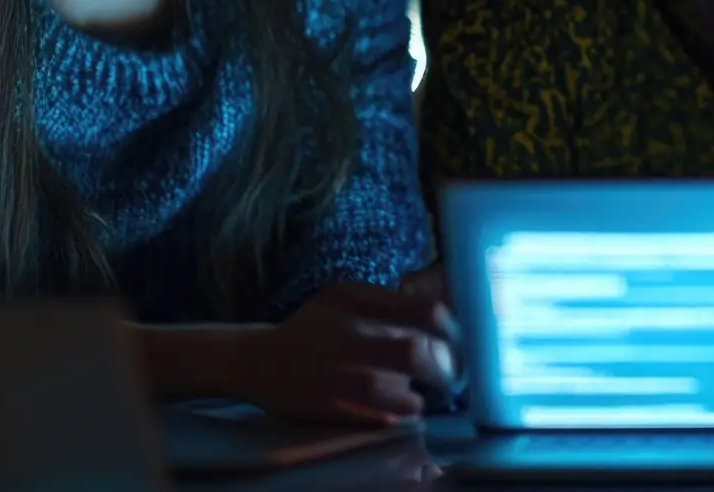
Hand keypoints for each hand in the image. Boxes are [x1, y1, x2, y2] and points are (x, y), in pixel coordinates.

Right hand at [235, 280, 463, 426]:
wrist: (255, 360)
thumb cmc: (314, 328)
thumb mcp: (346, 298)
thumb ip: (390, 304)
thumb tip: (445, 315)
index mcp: (354, 298)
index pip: (424, 309)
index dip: (452, 330)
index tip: (459, 341)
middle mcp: (345, 331)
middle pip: (414, 351)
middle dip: (443, 369)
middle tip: (451, 376)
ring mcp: (334, 370)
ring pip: (396, 390)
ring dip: (419, 396)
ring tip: (422, 395)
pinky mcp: (326, 403)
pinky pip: (376, 415)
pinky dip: (398, 414)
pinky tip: (401, 409)